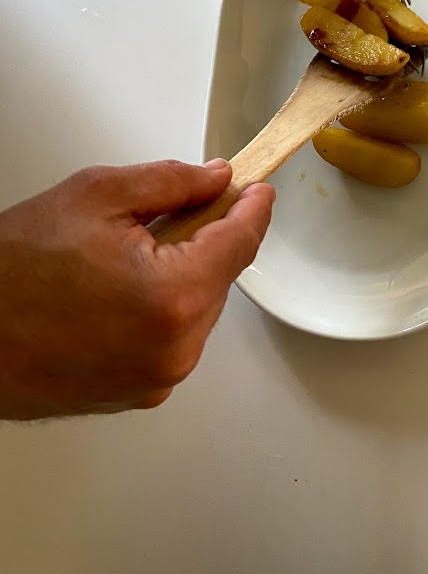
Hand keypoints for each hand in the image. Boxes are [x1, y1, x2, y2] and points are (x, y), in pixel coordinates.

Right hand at [0, 159, 273, 419]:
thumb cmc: (12, 271)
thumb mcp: (95, 197)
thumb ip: (171, 183)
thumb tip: (215, 180)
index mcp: (173, 296)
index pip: (241, 242)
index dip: (253, 208)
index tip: (258, 191)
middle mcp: (176, 348)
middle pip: (222, 276)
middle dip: (209, 238)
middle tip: (177, 213)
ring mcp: (159, 378)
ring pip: (199, 308)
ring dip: (185, 275)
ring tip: (130, 257)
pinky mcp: (140, 393)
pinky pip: (175, 338)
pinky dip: (164, 309)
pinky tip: (122, 291)